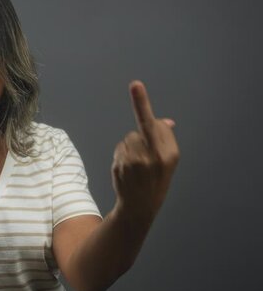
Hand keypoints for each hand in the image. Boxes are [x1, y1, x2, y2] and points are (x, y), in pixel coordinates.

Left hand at [112, 81, 179, 220]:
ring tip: (137, 166)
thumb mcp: (168, 161)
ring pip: (129, 138)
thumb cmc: (155, 180)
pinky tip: (128, 170)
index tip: (135, 84)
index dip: (141, 103)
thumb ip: (164, 139)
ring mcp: (136, 160)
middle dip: (140, 135)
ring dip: (131, 147)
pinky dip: (122, 155)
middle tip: (141, 124)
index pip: (154, 123)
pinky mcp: (122, 164)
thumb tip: (164, 121)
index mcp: (170, 153)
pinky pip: (120, 148)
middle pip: (142, 128)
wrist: (140, 207)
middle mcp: (155, 155)